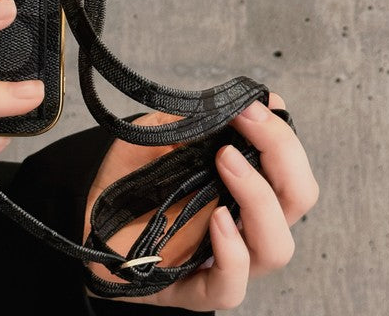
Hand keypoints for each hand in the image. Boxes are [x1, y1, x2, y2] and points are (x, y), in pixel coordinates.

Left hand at [85, 94, 317, 309]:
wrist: (90, 211)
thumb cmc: (132, 175)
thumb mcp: (160, 133)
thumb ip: (195, 121)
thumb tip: (236, 101)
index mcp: (246, 186)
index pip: (289, 166)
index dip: (282, 135)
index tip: (254, 106)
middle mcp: (245, 223)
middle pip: (297, 200)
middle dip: (283, 156)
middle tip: (246, 124)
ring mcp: (224, 258)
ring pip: (276, 247)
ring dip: (259, 199)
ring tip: (226, 163)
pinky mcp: (193, 287)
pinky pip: (231, 286)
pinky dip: (232, 254)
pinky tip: (217, 220)